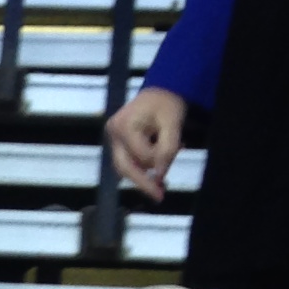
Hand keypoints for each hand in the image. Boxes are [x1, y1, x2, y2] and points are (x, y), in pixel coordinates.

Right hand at [104, 85, 187, 201]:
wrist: (159, 92)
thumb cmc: (167, 104)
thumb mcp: (173, 123)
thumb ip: (167, 149)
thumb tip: (160, 176)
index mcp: (124, 125)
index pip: (141, 156)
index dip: (159, 162)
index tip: (176, 160)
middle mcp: (113, 133)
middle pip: (125, 166)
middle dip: (143, 182)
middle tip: (159, 197)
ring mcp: (112, 138)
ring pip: (124, 167)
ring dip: (142, 176)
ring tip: (160, 186)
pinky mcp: (116, 142)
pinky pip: (126, 161)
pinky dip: (141, 167)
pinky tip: (155, 171)